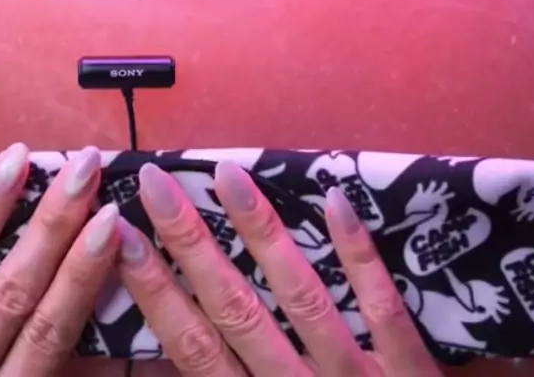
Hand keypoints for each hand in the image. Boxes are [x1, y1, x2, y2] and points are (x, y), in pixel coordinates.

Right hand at [115, 162, 442, 375]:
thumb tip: (173, 359)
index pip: (193, 345)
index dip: (154, 291)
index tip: (122, 237)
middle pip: (236, 309)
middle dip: (192, 245)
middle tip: (159, 183)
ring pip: (301, 298)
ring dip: (262, 235)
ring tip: (229, 176)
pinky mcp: (411, 374)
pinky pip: (385, 310)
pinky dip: (360, 257)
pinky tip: (335, 201)